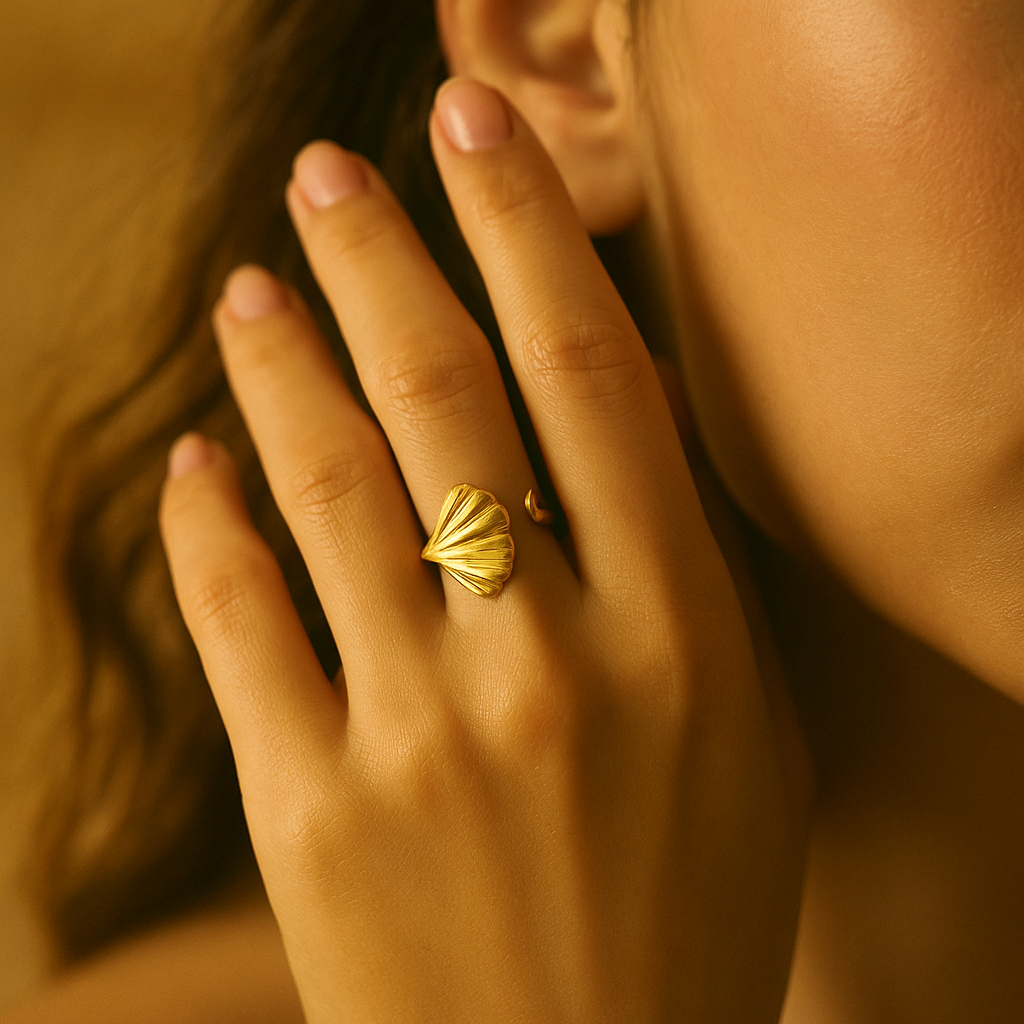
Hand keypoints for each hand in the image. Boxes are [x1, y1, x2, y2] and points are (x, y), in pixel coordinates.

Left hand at [159, 78, 809, 1023]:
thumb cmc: (689, 906)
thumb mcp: (746, 733)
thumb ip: (685, 575)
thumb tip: (610, 418)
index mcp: (680, 637)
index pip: (593, 374)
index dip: (527, 227)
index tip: (476, 127)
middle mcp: (551, 666)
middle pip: (446, 399)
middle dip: (382, 258)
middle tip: (330, 176)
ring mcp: (420, 738)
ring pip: (326, 488)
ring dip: (278, 364)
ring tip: (251, 288)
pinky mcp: (312, 812)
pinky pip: (239, 622)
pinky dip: (208, 522)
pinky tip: (198, 457)